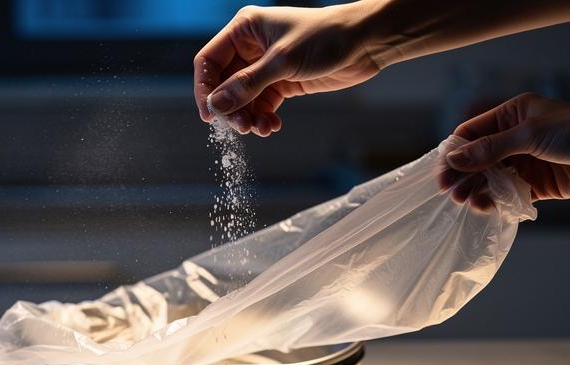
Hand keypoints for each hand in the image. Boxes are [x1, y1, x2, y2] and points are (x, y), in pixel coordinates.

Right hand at [194, 3, 381, 135]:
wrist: (365, 43)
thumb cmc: (325, 38)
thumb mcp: (282, 62)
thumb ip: (247, 85)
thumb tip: (216, 106)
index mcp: (244, 29)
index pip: (209, 61)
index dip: (205, 89)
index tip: (209, 116)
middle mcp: (250, 47)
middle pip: (224, 84)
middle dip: (231, 108)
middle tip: (241, 127)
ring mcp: (266, 65)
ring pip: (243, 98)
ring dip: (248, 117)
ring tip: (261, 129)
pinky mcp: (282, 81)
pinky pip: (262, 104)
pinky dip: (263, 117)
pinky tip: (272, 126)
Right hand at [440, 93, 569, 209]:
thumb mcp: (530, 136)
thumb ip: (491, 149)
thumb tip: (454, 159)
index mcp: (514, 114)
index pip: (472, 133)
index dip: (455, 153)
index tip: (442, 175)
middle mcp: (517, 137)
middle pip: (479, 158)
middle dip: (464, 175)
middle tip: (451, 194)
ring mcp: (528, 162)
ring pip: (493, 178)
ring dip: (478, 190)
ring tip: (467, 203)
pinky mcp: (540, 185)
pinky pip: (511, 194)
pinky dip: (497, 201)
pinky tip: (487, 208)